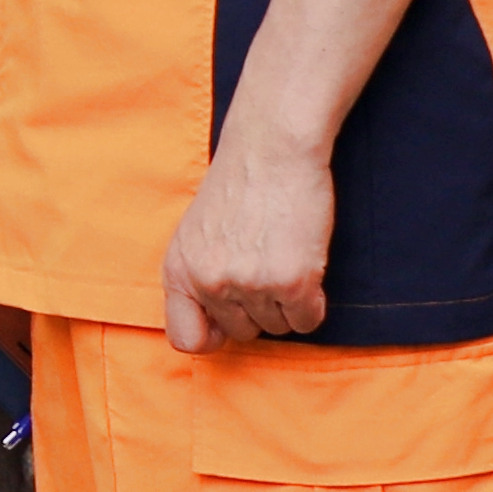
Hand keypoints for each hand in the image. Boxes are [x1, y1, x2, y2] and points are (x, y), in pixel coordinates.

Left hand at [162, 134, 333, 350]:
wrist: (271, 152)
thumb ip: (195, 279)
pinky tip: (307, 270)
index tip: (231, 318)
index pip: (185, 339)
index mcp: (179, 272)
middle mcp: (209, 283)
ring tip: (284, 260)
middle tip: (267, 270)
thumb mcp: (194, 235)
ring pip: (277, 327)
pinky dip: (313, 305)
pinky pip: (307, 321)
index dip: (213, 335)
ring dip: (287, 304)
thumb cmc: (238, 190)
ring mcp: (250, 285)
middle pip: (242, 333)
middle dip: (258, 311)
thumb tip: (209, 330)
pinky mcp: (291, 281)